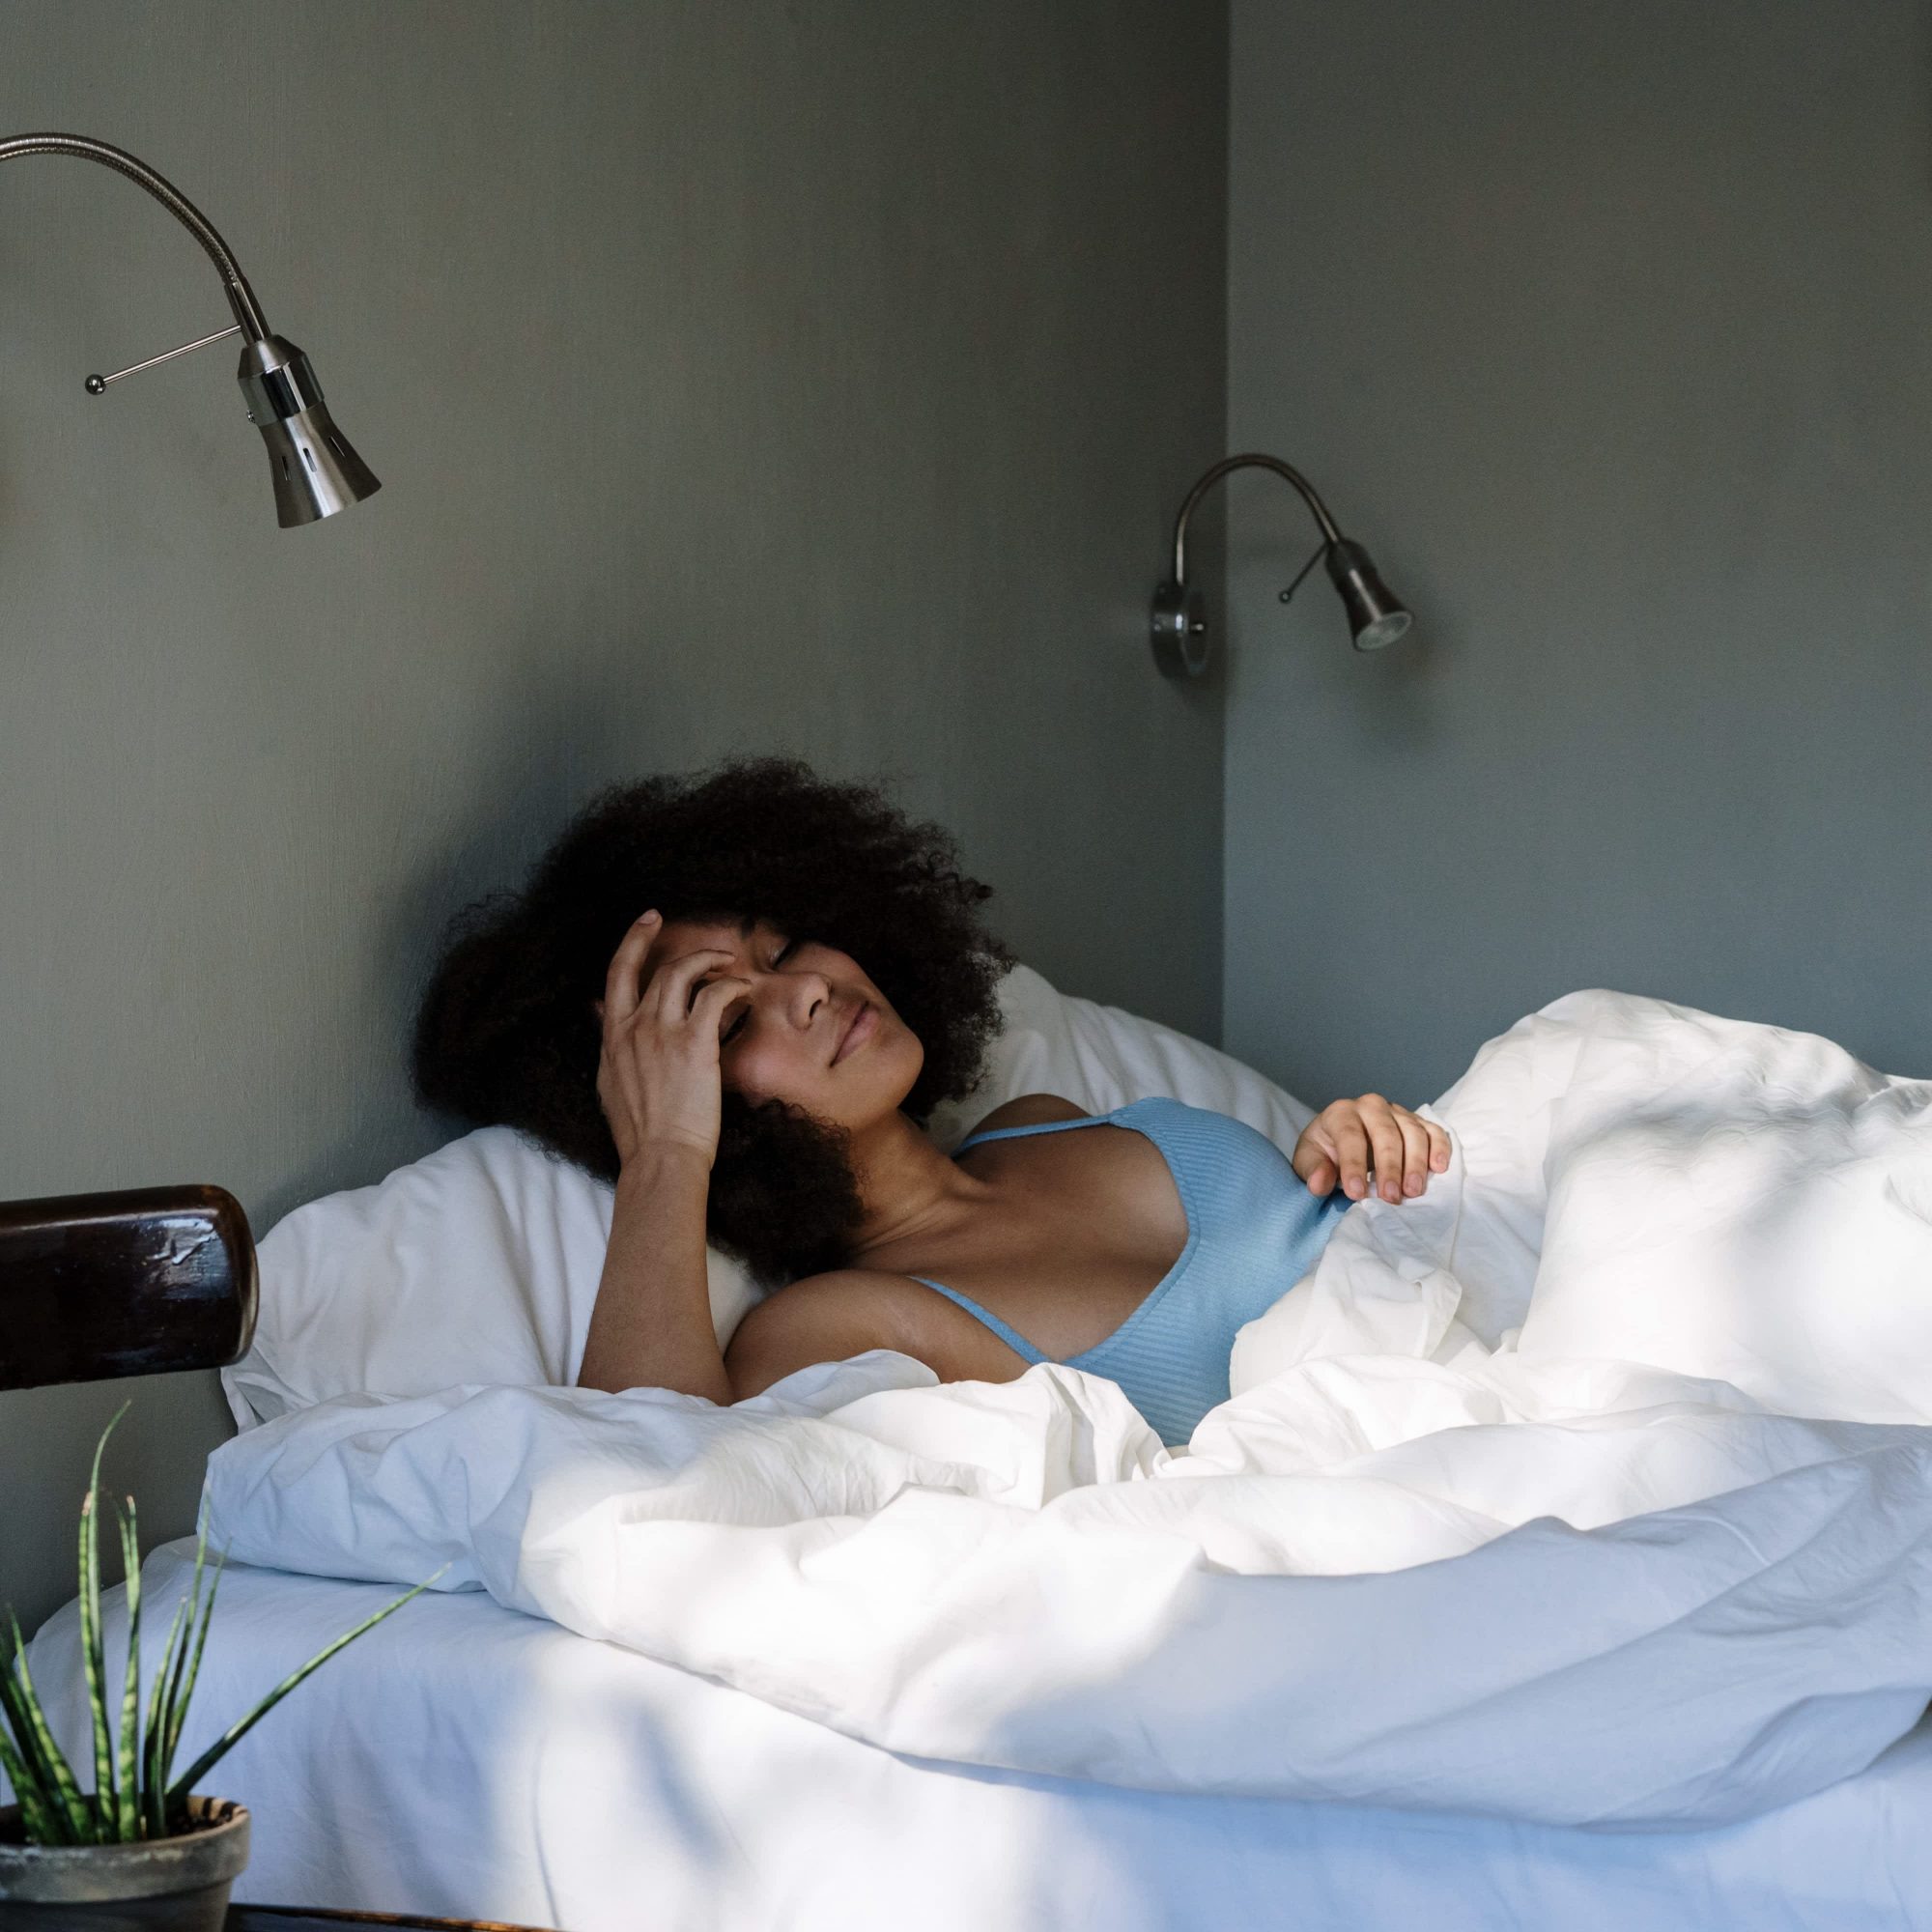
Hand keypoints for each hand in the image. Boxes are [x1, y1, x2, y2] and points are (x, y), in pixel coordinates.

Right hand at [595, 911, 748, 1170]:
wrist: (659, 1157)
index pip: (616, 976)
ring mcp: (662, 1032)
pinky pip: (715, 996)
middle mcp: (633, 1027)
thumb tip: (604, 1022)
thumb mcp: (609, 1085)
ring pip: (683, 973)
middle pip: (653, 968)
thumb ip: (612, 1050)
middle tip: (688, 932)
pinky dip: (732, 987)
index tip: (647, 922)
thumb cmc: (640, 1134)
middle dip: (665, 938)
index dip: (632, 942)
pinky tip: (744, 990)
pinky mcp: (694, 1042)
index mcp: (612, 1038)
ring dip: (709, 961)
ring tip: (728, 964)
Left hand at [1292, 1094, 1450, 1203]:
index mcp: (1341, 1113)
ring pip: (1413, 1132)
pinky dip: (1439, 1147)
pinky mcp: (1417, 1122)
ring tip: (1413, 1191)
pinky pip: (1433, 1131)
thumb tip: (1320, 1184)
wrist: (1341, 1141)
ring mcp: (1397, 1112)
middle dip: (1390, 1167)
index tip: (1357, 1194)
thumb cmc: (1326, 1152)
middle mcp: (1371, 1106)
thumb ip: (1314, 1171)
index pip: (1349, 1136)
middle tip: (1391, 1197)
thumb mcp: (1309, 1161)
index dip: (1354, 1165)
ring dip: (1416, 1162)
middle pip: (1386, 1133)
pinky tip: (1439, 1168)